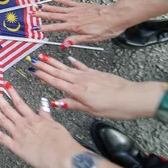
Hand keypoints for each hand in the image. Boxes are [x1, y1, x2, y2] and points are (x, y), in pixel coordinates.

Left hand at [0, 84, 84, 167]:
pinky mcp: (15, 147)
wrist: (63, 157)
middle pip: (8, 108)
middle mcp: (23, 124)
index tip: (5, 84)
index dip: (12, 93)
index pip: (20, 102)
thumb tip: (42, 106)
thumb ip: (46, 116)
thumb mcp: (55, 125)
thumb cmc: (62, 142)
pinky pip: (0, 137)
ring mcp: (18, 135)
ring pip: (2, 119)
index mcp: (33, 119)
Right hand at [28, 54, 164, 118]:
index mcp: (78, 91)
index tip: (34, 70)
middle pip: (59, 73)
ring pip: (68, 68)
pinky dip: (74, 62)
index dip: (44, 76)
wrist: (133, 97)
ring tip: (45, 56)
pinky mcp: (97, 73)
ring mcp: (89, 75)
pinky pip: (82, 66)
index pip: (56, 82)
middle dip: (45, 66)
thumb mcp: (92, 111)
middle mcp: (81, 80)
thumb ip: (74, 104)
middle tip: (34, 60)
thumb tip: (57, 103)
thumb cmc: (115, 107)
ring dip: (55, 63)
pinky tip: (68, 59)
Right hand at [34, 0, 126, 45]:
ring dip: (46, 7)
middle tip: (31, 14)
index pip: (55, 27)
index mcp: (74, 26)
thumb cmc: (105, 28)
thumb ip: (76, 40)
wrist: (115, 16)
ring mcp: (75, 9)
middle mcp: (72, 17)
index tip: (35, 29)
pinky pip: (66, 1)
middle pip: (53, 15)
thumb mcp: (91, 39)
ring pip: (57, 8)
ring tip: (36, 6)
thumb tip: (63, 44)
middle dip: (41, 15)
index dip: (44, 28)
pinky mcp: (80, 5)